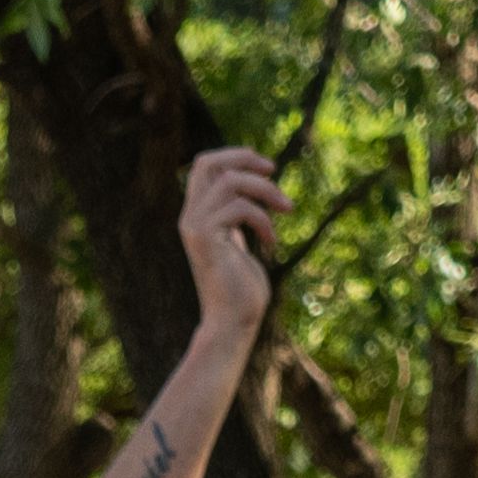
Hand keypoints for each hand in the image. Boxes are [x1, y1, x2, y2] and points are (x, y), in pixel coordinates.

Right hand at [179, 146, 287, 333]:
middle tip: (273, 171)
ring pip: (230, 181)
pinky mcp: (205, 238)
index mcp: (197, 215)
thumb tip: (256, 189)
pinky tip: (271, 242)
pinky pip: (240, 208)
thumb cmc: (241, 288)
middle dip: (244, 158)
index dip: (235, 156)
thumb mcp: (240, 242)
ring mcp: (194, 226)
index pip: (204, 165)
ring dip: (266, 191)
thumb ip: (239, 216)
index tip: (266, 170)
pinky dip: (263, 220)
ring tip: (287, 209)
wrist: (232, 321)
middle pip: (207, 162)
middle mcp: (190, 216)